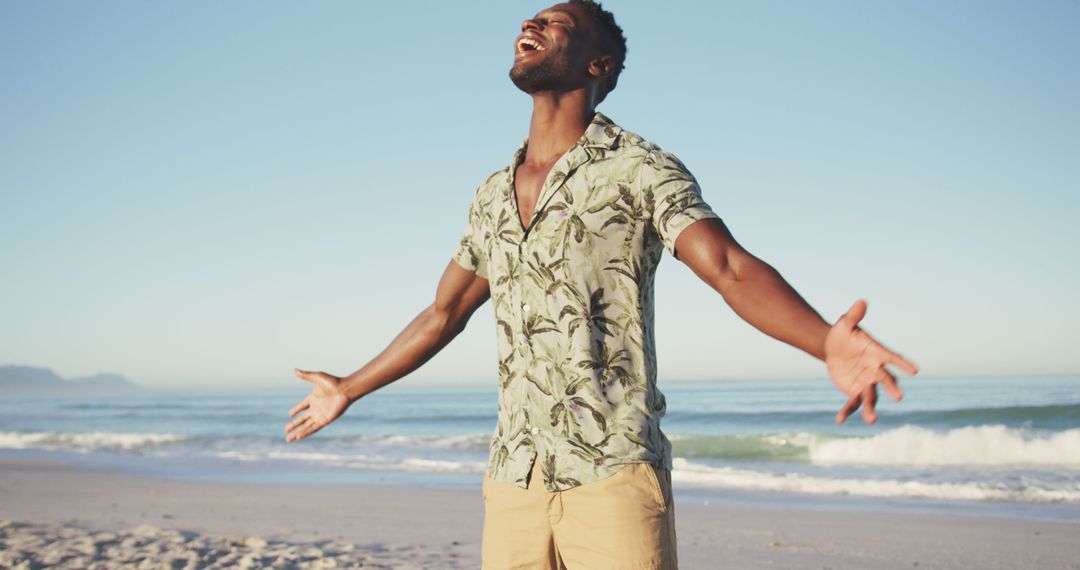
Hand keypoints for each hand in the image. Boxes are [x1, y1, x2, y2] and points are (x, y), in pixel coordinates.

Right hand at [284, 368, 351, 441]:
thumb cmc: (333, 382)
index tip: (290, 414)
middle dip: (293, 425)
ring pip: (306, 426)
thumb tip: (294, 370)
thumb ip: (305, 375)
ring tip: (289, 439)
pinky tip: (298, 437)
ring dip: (297, 433)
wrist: (345, 389)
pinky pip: (313, 428)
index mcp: (313, 398)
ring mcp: (320, 415)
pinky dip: (306, 432)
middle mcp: (316, 408)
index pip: (302, 406)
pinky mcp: (325, 420)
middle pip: (302, 419)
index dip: (296, 410)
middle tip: (285, 431)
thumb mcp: (317, 377)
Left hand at [825, 299, 918, 423]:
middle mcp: (876, 370)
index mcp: (877, 353)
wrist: (832, 348)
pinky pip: (853, 403)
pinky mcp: (855, 392)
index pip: (893, 358)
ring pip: (871, 397)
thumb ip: (853, 315)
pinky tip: (839, 420)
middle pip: (886, 380)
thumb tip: (861, 301)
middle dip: (892, 388)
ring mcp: (867, 383)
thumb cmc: (843, 334)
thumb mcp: (844, 324)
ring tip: (871, 420)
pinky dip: (847, 411)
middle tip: (899, 397)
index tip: (915, 370)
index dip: (903, 363)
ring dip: (871, 408)